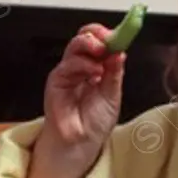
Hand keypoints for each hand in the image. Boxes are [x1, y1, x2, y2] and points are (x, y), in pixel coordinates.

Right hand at [44, 23, 124, 151]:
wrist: (81, 143)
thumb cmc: (94, 122)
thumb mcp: (113, 95)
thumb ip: (114, 73)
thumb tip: (120, 51)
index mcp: (96, 67)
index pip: (100, 42)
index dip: (108, 35)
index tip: (120, 35)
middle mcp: (80, 66)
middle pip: (84, 38)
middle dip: (98, 34)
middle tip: (109, 40)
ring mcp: (67, 72)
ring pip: (74, 46)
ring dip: (90, 46)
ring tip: (103, 55)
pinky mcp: (56, 81)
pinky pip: (67, 65)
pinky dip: (82, 64)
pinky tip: (94, 72)